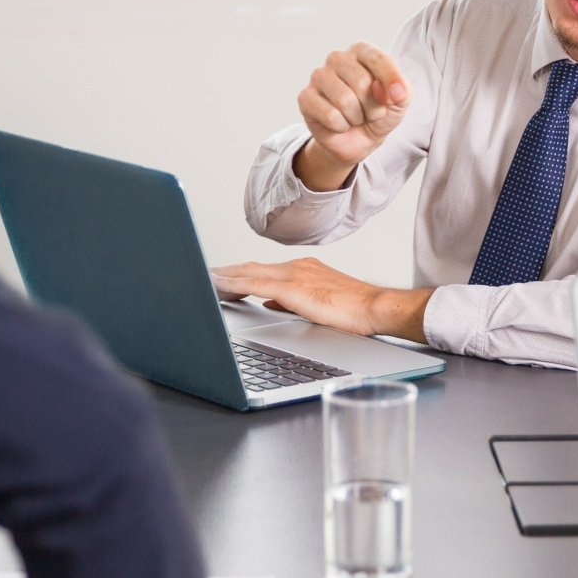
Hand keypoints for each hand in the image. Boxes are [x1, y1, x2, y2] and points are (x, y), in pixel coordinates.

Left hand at [210, 257, 432, 340]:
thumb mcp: (317, 304)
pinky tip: (220, 289)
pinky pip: (255, 284)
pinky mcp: (293, 288)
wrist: (375, 307)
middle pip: (249, 267)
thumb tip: (269, 302)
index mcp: (301, 270)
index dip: (237, 272)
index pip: (260, 269)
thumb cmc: (354, 310)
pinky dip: (234, 285)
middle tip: (202, 274)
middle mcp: (295, 267)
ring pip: (248, 273)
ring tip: (203, 280)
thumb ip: (291, 301)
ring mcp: (294, 275)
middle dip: (225, 271)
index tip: (219, 275)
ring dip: (224, 276)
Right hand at [294, 43, 410, 190]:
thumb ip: (403, 90)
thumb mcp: (401, 100)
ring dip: (357, 118)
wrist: (360, 139)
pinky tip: (339, 123)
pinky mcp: (305, 97)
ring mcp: (318, 76)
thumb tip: (387, 91)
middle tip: (370, 112)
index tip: (399, 97)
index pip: (378, 59)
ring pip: (345, 100)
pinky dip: (342, 126)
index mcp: (361, 51)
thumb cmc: (380, 111)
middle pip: (361, 83)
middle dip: (372, 107)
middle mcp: (337, 58)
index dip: (392, 80)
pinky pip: (331, 116)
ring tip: (356, 117)